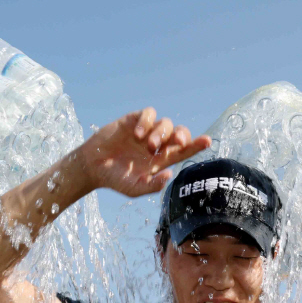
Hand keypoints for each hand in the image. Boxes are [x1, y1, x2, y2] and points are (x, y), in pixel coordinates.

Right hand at [75, 108, 209, 197]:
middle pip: (179, 133)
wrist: (93, 167)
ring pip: (165, 123)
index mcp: (161, 159)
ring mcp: (146, 131)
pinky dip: (146, 122)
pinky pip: (148, 113)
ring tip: (148, 145)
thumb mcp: (134, 188)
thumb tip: (169, 175)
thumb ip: (152, 185)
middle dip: (182, 135)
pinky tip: (137, 134)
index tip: (208, 141)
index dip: (196, 145)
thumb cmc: (115, 179)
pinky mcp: (133, 121)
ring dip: (161, 133)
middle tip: (177, 142)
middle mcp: (157, 144)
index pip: (184, 150)